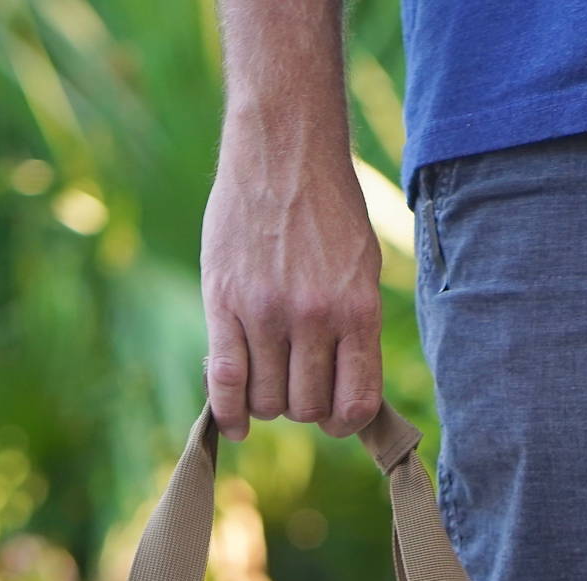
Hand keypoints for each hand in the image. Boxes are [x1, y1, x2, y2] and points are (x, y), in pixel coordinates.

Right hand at [200, 111, 384, 436]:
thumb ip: (355, 329)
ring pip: (267, 401)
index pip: (356, 402)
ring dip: (267, 403)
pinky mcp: (223, 301)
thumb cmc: (329, 210)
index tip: (333, 416)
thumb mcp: (362, 268)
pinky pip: (225, 379)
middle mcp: (314, 317)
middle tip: (295, 383)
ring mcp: (267, 311)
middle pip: (306, 407)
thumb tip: (344, 394)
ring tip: (266, 378)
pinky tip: (232, 424)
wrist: (284, 150)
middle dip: (303, 407)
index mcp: (358, 311)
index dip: (344, 422)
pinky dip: (227, 412)